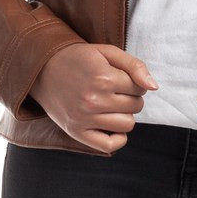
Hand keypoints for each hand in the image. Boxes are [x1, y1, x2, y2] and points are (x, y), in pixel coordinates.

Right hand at [28, 43, 158, 153]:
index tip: (121, 77)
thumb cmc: (78, 58)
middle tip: (114, 89)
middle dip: (130, 96)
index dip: (135, 81)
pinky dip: (117, 138)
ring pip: (127, 125)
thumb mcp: (107, 52)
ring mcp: (84, 118)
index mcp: (103, 78)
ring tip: (111, 103)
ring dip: (124, 114)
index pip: (140, 87)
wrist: (42, 68)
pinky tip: (112, 124)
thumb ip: (135, 66)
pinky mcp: (76, 132)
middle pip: (136, 106)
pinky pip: (109, 145)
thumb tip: (154, 87)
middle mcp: (94, 100)